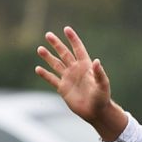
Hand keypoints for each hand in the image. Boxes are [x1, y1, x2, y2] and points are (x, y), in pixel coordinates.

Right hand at [34, 26, 126, 140]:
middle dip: (56, 44)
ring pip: (56, 64)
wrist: (96, 112)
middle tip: (48, 34)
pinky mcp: (63, 89)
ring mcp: (68, 78)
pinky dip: (45, 74)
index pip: (78, 49)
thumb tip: (97, 61)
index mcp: (86, 66)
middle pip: (64, 53)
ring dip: (48, 57)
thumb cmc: (102, 98)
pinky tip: (38, 69)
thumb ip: (99, 73)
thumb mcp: (103, 85)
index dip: (73, 39)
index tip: (66, 29)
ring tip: (40, 49)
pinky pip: (52, 79)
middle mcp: (75, 70)